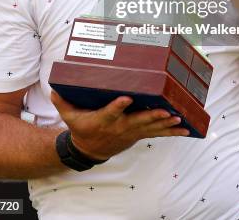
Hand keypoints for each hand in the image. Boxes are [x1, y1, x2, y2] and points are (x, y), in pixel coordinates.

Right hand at [51, 91, 188, 160]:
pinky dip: (171, 131)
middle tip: (166, 110)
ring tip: (179, 118)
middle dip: (152, 116)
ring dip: (166, 124)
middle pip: (137, 121)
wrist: (90, 149)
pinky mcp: (139, 134)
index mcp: (102, 119)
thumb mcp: (69, 116)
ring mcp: (131, 131)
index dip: (118, 106)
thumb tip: (53, 89)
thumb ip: (62, 102)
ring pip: (151, 128)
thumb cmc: (81, 128)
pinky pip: (157, 133)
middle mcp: (119, 126)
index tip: (125, 98)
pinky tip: (185, 128)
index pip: (110, 112)